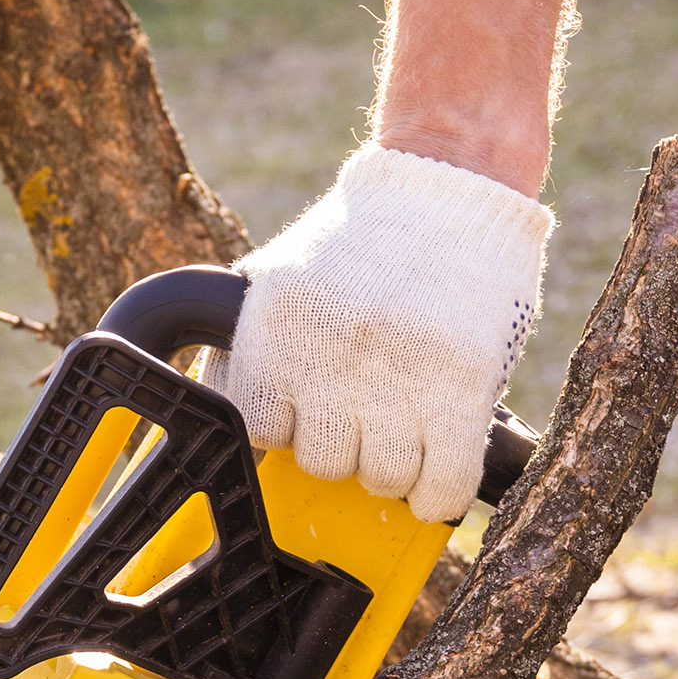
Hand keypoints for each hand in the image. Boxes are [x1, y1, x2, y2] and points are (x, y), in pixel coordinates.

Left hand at [225, 145, 552, 521]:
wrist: (448, 180)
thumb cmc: (361, 240)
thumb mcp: (281, 278)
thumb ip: (248, 345)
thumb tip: (215, 408)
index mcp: (277, 328)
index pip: (263, 432)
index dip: (289, 430)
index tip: (310, 415)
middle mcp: (331, 355)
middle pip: (325, 463)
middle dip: (346, 447)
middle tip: (367, 416)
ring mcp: (399, 374)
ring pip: (384, 478)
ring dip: (395, 467)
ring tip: (407, 431)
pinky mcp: (462, 386)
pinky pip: (443, 485)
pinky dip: (438, 498)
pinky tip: (436, 483)